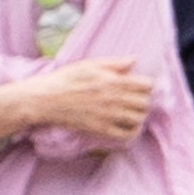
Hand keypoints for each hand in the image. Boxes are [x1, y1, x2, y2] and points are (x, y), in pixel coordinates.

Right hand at [1, 57, 160, 150]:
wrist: (46, 99)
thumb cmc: (66, 78)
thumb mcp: (90, 64)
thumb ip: (114, 63)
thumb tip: (134, 60)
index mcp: (113, 80)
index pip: (147, 85)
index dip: (146, 85)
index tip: (140, 86)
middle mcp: (115, 99)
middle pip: (145, 103)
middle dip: (143, 100)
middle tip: (135, 99)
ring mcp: (109, 116)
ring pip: (139, 118)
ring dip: (139, 115)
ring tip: (132, 112)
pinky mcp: (102, 129)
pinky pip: (127, 134)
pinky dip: (132, 131)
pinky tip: (128, 125)